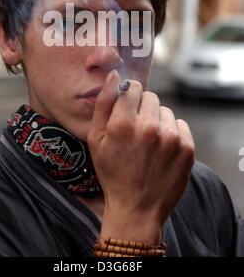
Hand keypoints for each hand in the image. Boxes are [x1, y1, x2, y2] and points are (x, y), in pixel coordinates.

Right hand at [87, 70, 194, 242]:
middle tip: (137, 130)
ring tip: (149, 143)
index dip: (129, 96)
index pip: (133, 87)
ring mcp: (170, 138)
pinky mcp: (187, 148)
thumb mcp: (95, 139)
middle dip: (142, 108)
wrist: (137, 209)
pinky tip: (162, 149)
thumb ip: (103, 103)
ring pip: (165, 111)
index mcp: (123, 123)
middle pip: (150, 97)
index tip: (127, 108)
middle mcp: (148, 127)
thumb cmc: (112, 173)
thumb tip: (115, 75)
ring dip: (157, 121)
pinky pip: (180, 125)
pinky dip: (172, 133)